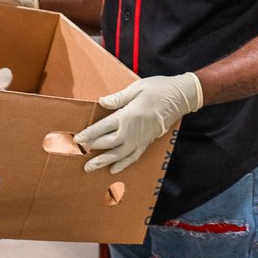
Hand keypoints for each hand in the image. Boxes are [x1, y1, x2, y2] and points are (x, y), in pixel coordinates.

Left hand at [74, 73, 202, 174]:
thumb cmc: (158, 89)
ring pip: (118, 155)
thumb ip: (118, 98)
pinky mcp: (147, 142)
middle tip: (77, 154)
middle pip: (107, 143)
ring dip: (103, 162)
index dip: (88, 134)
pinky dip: (122, 164)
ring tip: (89, 168)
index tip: (77, 139)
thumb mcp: (137, 88)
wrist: (180, 97)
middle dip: (91, 149)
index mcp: (127, 116)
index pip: (102, 128)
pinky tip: (113, 169)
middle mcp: (132, 131)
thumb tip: (102, 102)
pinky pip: (133, 157)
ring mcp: (140, 139)